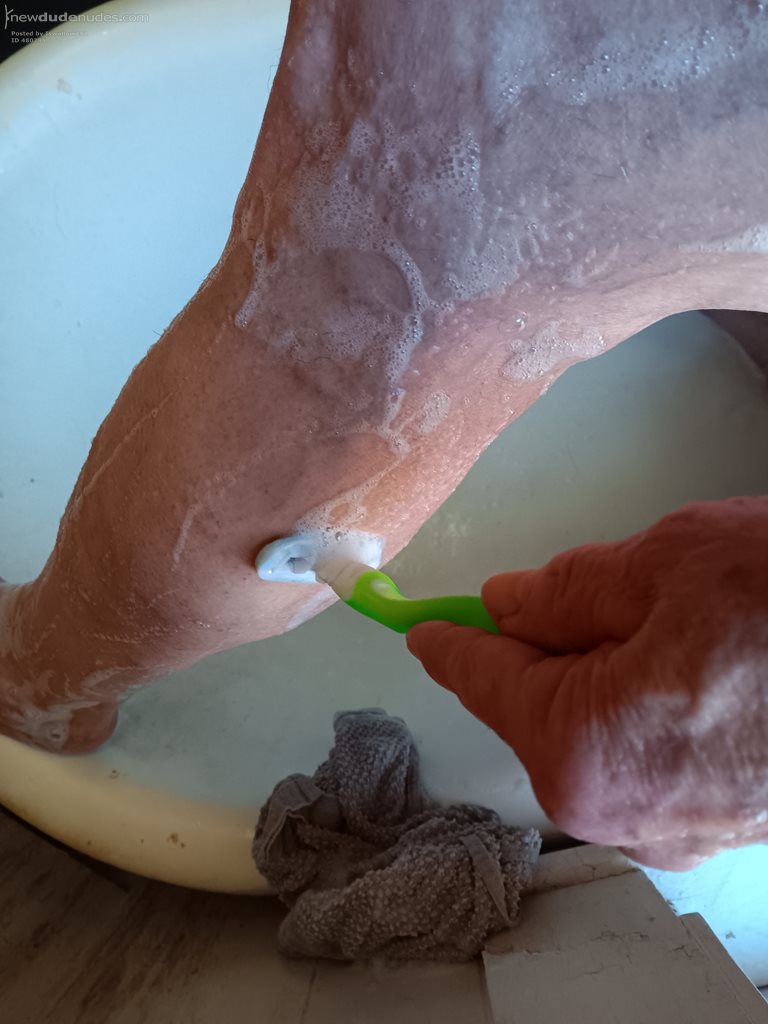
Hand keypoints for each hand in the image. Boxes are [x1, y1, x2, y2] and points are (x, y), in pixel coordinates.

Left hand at [407, 498, 767, 868]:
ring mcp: (672, 828)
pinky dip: (643, 707)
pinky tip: (691, 666)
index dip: (449, 638)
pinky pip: (644, 755)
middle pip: (537, 709)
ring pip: (593, 731)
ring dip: (602, 674)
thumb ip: (563, 593)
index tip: (419, 626)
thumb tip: (503, 603)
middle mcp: (616, 810)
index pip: (482, 678)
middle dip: (545, 647)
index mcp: (579, 749)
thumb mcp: (660, 567)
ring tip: (669, 624)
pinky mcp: (717, 823)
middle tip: (583, 592)